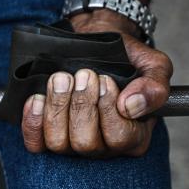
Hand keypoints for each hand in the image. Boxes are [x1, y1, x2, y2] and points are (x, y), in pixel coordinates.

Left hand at [21, 9, 172, 157]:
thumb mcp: (152, 66)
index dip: (108, 108)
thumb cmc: (125, 59)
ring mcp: (71, 144)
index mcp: (134, 137)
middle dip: (81, 105)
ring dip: (57, 106)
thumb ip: (154, 86)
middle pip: (86, 143)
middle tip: (84, 74)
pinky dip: (33, 120)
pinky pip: (34, 142)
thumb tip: (131, 106)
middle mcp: (102, 146)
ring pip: (58, 143)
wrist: (95, 42)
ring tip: (61, 78)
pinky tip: (38, 97)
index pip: (120, 138)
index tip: (105, 79)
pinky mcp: (45, 136)